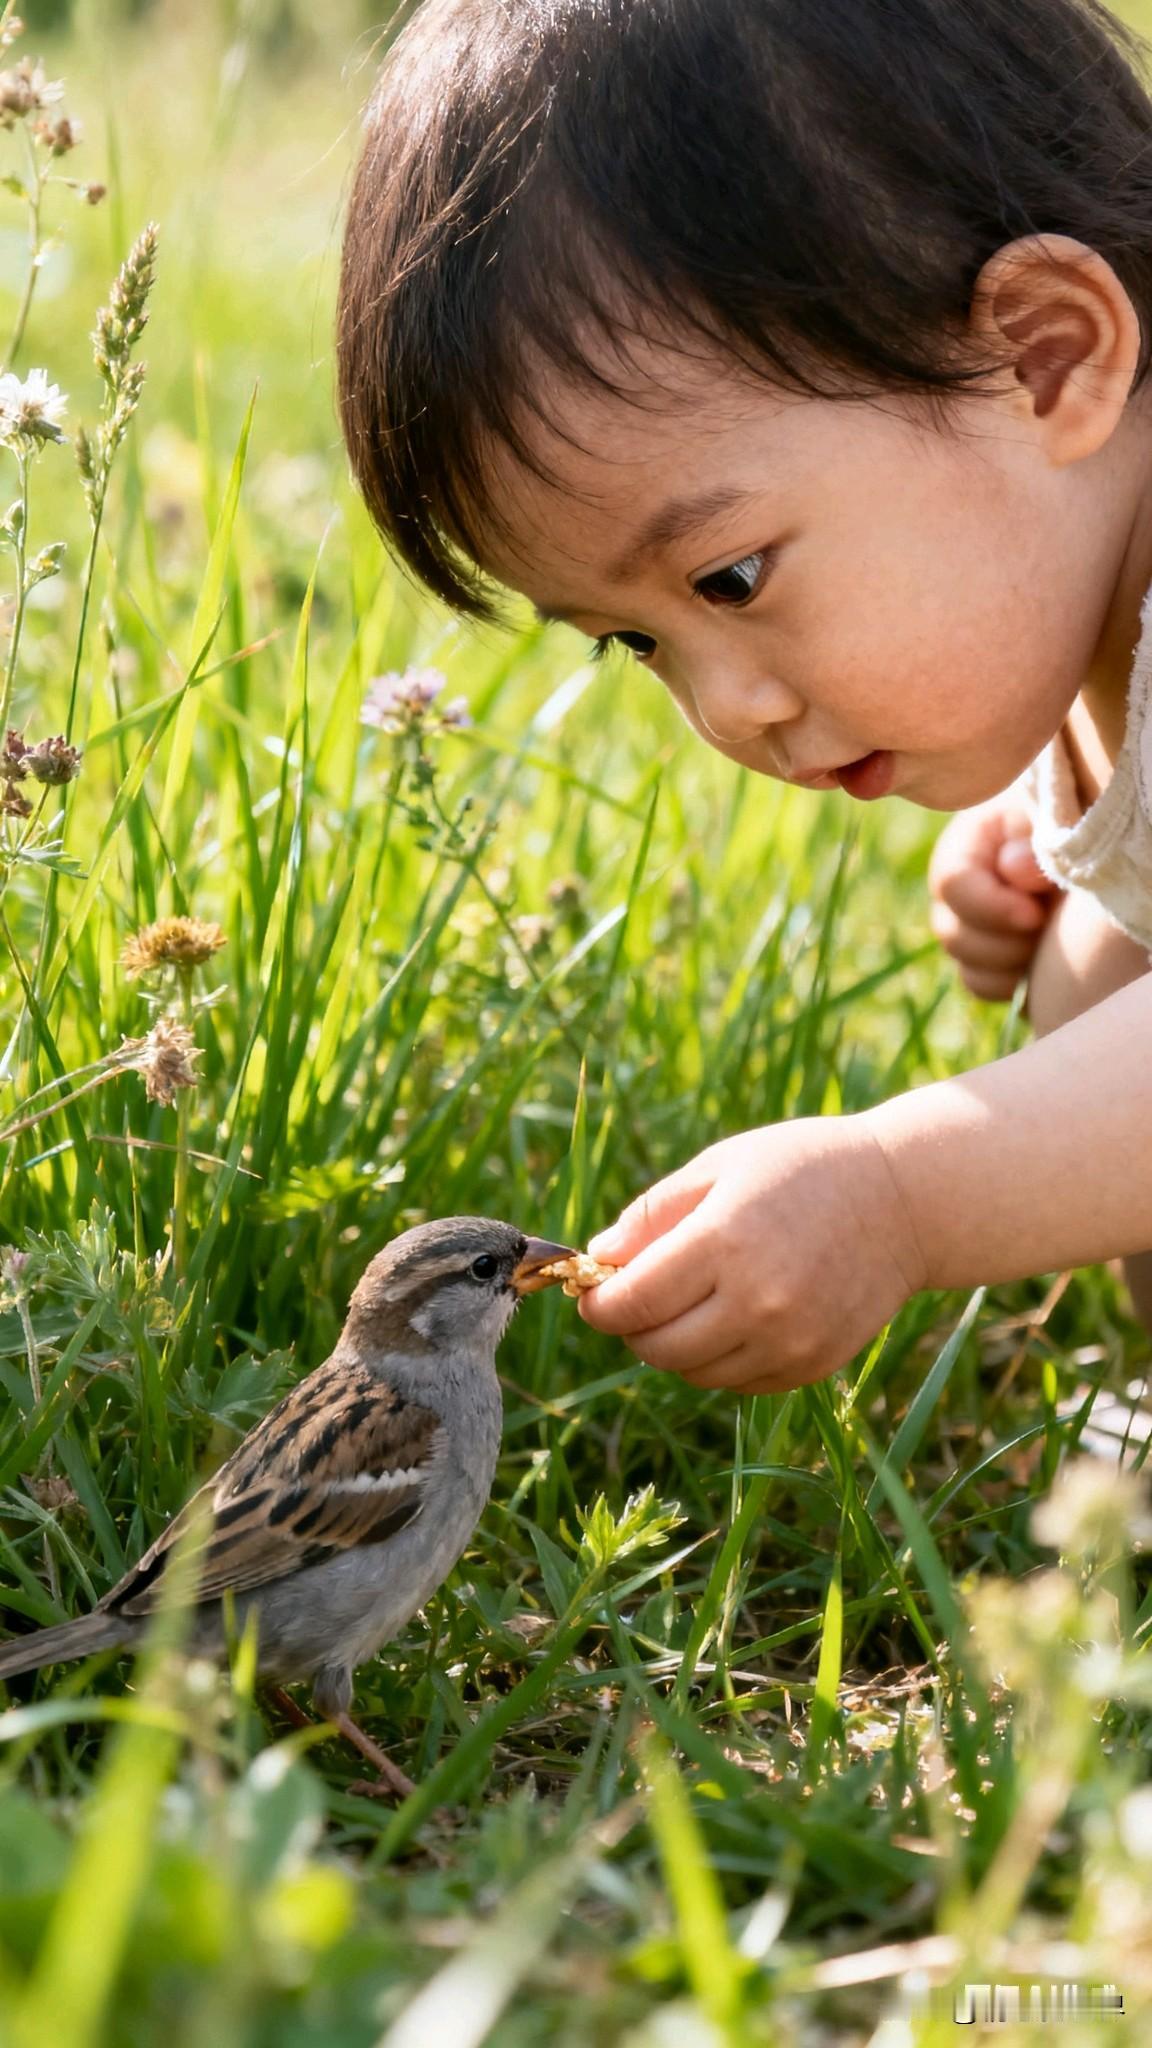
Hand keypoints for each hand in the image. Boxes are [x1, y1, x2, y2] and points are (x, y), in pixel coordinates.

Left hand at [577, 1118, 926, 1393]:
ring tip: (689, 1302)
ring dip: (673, 1346)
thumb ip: (653, 1214)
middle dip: (631, 1328)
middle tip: (636, 1299)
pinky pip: (738, 1382)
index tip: (593, 1292)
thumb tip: (597, 1258)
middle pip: (655, 1348)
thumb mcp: (721, 1166)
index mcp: (724, 1241)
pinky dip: (719, 1359)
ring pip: (693, 1372)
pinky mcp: (813, 1365)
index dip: (599, 1304)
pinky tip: (733, 1317)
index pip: (632, 1302)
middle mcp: (757, 1302)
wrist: (905, 1202)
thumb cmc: (804, 1168)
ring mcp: (788, 1341)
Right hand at [928, 796, 1057, 1001]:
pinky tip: (1043, 960)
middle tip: (1048, 927)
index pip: (952, 884)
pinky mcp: (988, 957)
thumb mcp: (1055, 819)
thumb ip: (1034, 839)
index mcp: (967, 845)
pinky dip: (1013, 982)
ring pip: (968, 965)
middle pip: (952, 932)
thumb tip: (1013, 868)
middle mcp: (959, 891)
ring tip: (1050, 940)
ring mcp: (970, 928)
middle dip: (1005, 941)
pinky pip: (983, 984)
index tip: (1035, 915)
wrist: (1095, 847)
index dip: (990, 907)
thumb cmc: (1074, 822)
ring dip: (1012, 962)